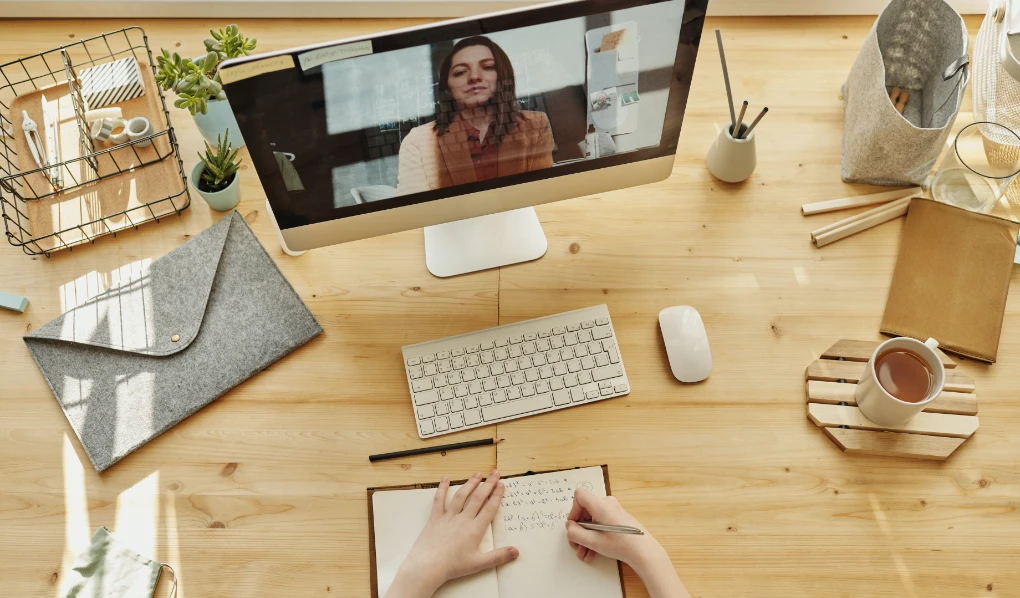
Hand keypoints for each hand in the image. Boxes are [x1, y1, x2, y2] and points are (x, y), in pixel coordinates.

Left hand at [385, 471, 517, 597]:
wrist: (428, 565)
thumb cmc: (453, 566)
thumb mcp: (479, 564)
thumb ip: (498, 556)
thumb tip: (516, 551)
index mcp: (475, 529)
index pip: (489, 508)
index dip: (496, 495)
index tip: (501, 485)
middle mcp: (463, 519)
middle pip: (478, 498)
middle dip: (487, 484)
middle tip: (495, 473)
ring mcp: (448, 517)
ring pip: (461, 496)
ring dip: (470, 483)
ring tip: (477, 474)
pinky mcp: (435, 518)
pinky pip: (439, 500)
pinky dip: (442, 488)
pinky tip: (446, 479)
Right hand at [565, 488, 689, 597]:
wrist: (644, 552)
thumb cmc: (621, 545)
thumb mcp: (593, 541)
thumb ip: (575, 533)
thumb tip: (569, 526)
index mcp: (601, 505)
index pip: (580, 495)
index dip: (573, 510)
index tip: (574, 526)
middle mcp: (607, 504)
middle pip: (585, 511)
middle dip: (579, 530)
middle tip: (576, 545)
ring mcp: (613, 510)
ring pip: (592, 520)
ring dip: (586, 537)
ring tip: (584, 554)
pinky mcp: (617, 518)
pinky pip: (600, 523)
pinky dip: (595, 536)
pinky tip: (592, 552)